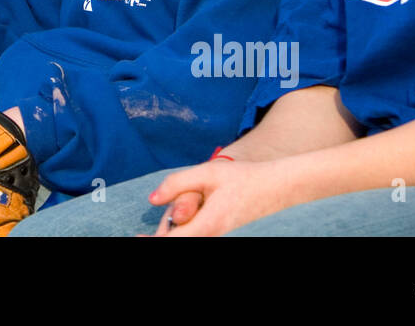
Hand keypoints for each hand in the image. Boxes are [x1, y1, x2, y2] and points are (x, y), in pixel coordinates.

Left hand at [147, 158, 295, 236]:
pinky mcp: (223, 234)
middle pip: (177, 239)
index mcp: (208, 225)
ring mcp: (221, 237)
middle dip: (164, 229)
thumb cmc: (243, 178)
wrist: (278, 187)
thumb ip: (177, 184)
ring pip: (188, 236)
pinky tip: (191, 212)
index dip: (152, 241)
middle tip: (162, 216)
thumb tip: (152, 199)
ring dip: (178, 227)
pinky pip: (198, 234)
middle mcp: (214, 236)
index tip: (136, 237)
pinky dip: (188, 226)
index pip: (172, 241)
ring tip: (182, 209)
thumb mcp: (208, 173)